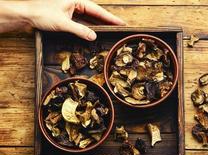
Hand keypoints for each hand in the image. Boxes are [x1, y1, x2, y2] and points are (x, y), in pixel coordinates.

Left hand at [0, 0, 124, 40]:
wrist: (27, 14)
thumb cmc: (41, 14)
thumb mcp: (63, 23)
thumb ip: (80, 30)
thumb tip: (93, 37)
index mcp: (76, 0)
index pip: (97, 10)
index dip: (110, 17)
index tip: (121, 22)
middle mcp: (75, 3)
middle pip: (95, 13)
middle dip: (107, 20)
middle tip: (120, 26)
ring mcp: (71, 9)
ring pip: (89, 18)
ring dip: (99, 24)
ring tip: (111, 29)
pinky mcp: (67, 15)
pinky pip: (82, 21)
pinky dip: (89, 27)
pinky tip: (95, 31)